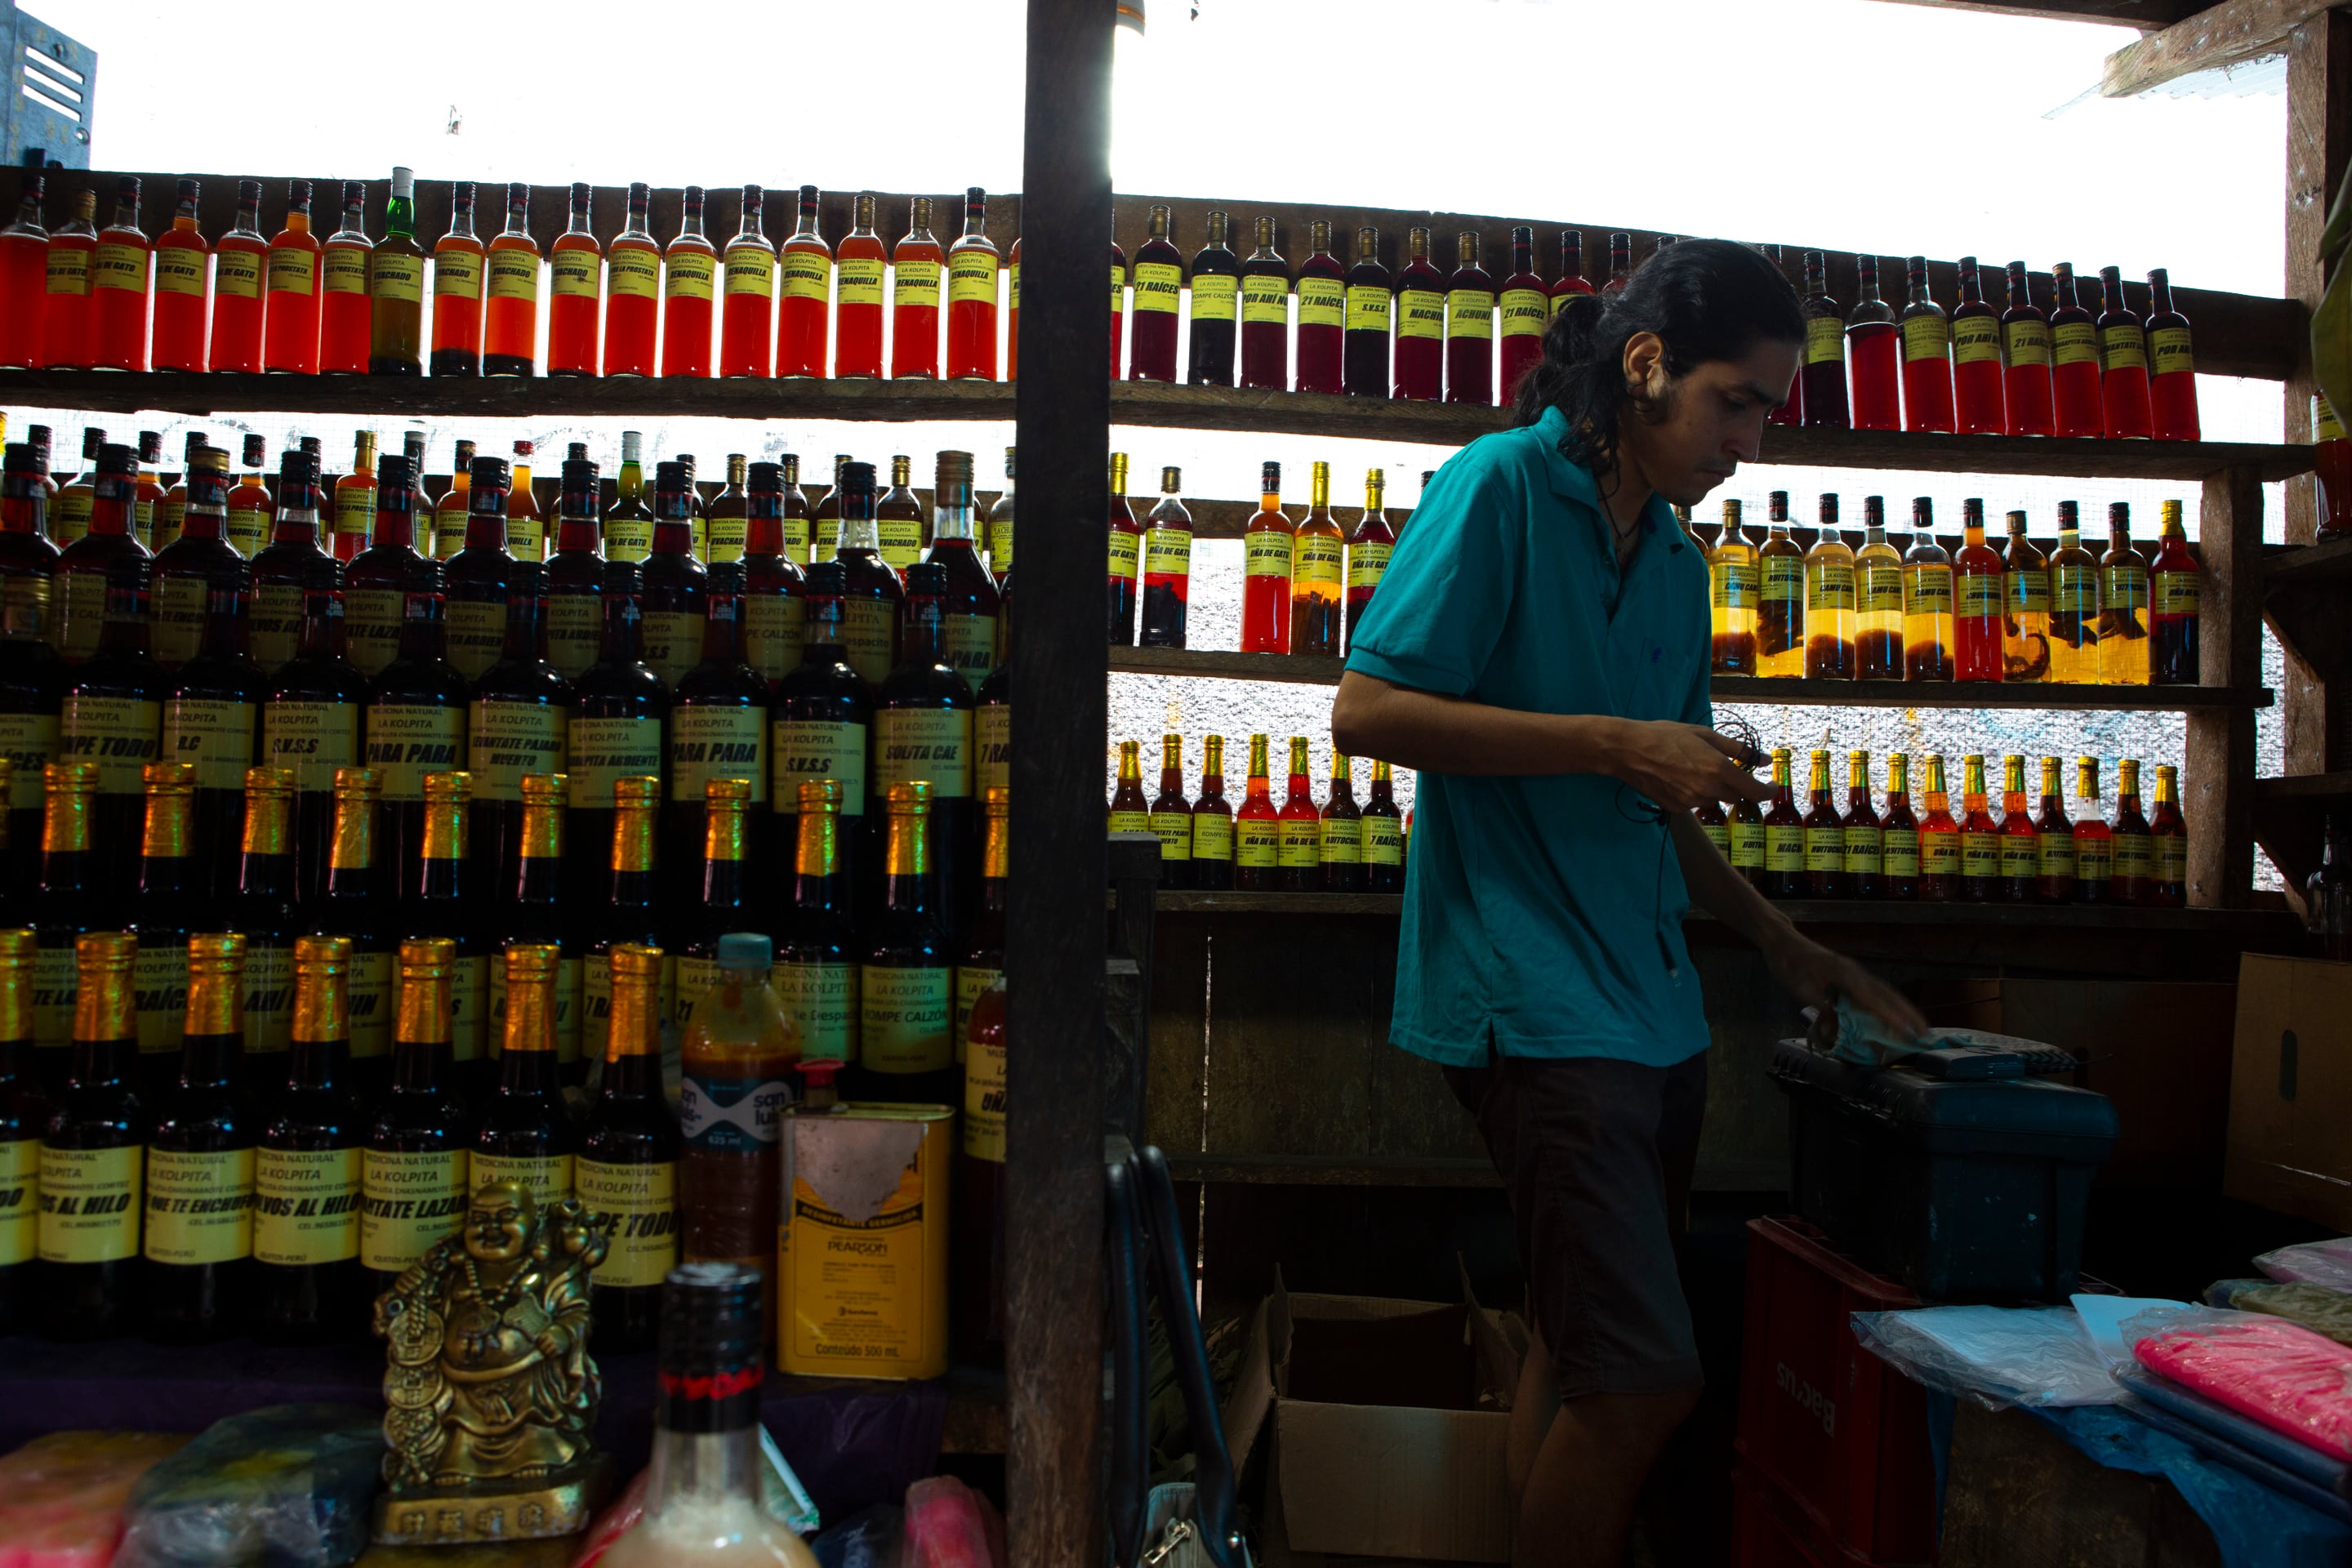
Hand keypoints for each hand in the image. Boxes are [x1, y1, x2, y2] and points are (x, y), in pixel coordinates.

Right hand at [1610, 720, 1772, 810]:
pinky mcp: (1676, 808)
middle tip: (1723, 768)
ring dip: (1714, 788)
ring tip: (1694, 768)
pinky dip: (1695, 793)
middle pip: (1736, 796)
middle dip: (1736, 784)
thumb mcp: (1705, 735)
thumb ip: (1737, 749)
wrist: (1629, 750)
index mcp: (1718, 769)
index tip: (1770, 784)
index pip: (1755, 792)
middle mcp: (1707, 790)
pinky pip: (1695, 803)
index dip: (1768, 791)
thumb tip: (1763, 759)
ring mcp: (1691, 802)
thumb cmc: (1666, 736)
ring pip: (1714, 799)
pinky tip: (1680, 777)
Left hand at [1764, 932, 1927, 1040]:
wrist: (1782, 942)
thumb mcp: (1799, 989)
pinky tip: (1893, 1014)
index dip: (1893, 1017)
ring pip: (1885, 992)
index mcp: (1845, 974)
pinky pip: (1875, 990)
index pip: (1874, 1000)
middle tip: (1926, 1034)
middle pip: (1888, 995)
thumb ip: (1821, 1008)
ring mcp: (1854, 971)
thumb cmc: (1788, 964)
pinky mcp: (1850, 974)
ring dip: (1903, 1009)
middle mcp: (1855, 972)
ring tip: (1918, 1026)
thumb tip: (1838, 1031)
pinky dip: (1889, 1003)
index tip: (1909, 1032)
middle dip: (1908, 1014)